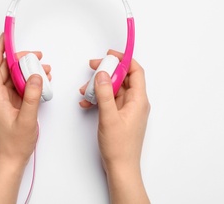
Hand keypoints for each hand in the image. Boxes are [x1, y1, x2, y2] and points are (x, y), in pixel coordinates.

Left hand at [0, 34, 50, 203]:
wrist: (9, 160)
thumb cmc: (14, 144)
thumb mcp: (27, 120)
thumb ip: (32, 97)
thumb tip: (36, 76)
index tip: (6, 36)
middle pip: (5, 70)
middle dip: (20, 59)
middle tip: (36, 55)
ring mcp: (3, 101)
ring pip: (13, 78)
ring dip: (27, 71)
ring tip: (44, 68)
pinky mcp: (10, 105)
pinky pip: (18, 88)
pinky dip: (28, 82)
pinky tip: (41, 81)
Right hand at [79, 49, 149, 203]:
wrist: (121, 168)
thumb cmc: (119, 147)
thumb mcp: (109, 117)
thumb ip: (104, 94)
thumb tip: (102, 74)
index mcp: (138, 100)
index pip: (136, 71)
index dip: (124, 60)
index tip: (110, 54)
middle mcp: (135, 102)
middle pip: (123, 78)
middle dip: (106, 72)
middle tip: (93, 68)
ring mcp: (127, 109)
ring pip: (114, 89)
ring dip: (99, 87)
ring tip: (84, 91)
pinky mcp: (120, 116)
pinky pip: (109, 100)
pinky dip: (98, 98)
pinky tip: (86, 103)